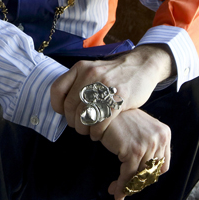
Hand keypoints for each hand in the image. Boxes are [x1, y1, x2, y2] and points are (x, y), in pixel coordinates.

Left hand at [49, 45, 172, 138]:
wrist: (141, 65)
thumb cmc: (114, 72)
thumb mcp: (93, 69)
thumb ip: (78, 82)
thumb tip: (63, 102)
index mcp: (81, 68)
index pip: (57, 89)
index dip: (57, 105)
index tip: (63, 114)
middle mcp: (90, 75)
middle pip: (70, 106)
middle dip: (72, 121)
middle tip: (78, 126)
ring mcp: (105, 86)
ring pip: (84, 115)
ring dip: (84, 128)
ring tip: (88, 131)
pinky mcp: (120, 97)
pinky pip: (101, 120)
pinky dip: (96, 131)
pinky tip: (98, 134)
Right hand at [99, 109, 170, 199]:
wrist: (102, 108)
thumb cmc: (117, 119)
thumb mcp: (138, 130)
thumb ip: (147, 146)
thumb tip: (144, 174)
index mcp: (164, 133)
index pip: (162, 165)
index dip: (149, 176)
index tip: (137, 182)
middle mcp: (160, 138)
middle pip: (151, 172)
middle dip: (137, 185)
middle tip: (124, 191)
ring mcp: (148, 144)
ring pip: (140, 176)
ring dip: (127, 188)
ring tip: (117, 193)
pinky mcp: (134, 150)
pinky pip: (128, 175)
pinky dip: (121, 186)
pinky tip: (114, 190)